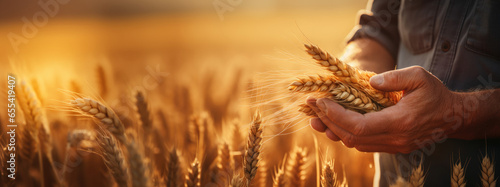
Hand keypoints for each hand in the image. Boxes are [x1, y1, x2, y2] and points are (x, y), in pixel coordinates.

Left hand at [307, 66, 460, 152]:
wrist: (453, 117)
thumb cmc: (435, 93)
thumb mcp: (419, 77)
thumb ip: (394, 78)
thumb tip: (369, 81)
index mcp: (400, 122)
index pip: (359, 125)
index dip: (335, 115)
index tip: (320, 101)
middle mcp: (395, 139)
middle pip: (352, 137)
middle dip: (328, 121)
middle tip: (311, 106)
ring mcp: (393, 146)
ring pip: (355, 144)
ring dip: (333, 130)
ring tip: (316, 116)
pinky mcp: (391, 147)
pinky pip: (363, 144)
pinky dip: (346, 134)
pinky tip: (334, 123)